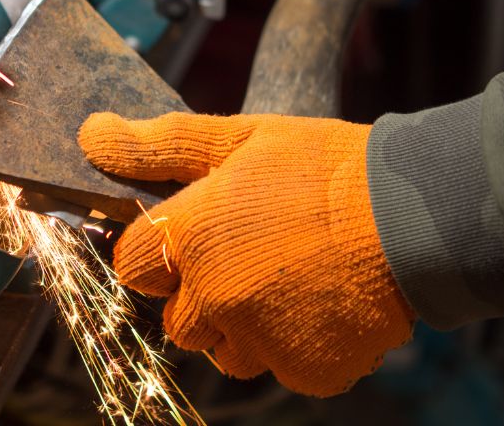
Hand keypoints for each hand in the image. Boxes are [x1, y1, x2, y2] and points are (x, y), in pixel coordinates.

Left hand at [79, 112, 413, 396]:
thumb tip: (91, 135)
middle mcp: (214, 297)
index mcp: (189, 238)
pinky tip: (315, 303)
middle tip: (245, 256)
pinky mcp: (305, 369)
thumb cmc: (322, 167)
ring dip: (240, 326)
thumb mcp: (236, 138)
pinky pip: (277, 366)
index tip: (187, 240)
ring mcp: (260, 339)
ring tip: (282, 280)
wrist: (412, 213)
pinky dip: (290, 343)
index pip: (131, 266)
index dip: (155, 253)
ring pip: (223, 351)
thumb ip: (158, 145)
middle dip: (197, 293)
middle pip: (176, 318)